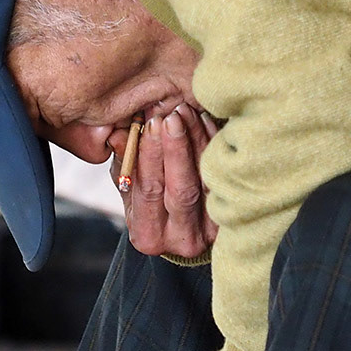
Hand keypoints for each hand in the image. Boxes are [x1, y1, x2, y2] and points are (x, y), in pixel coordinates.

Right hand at [110, 104, 218, 257]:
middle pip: (181, 190)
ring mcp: (210, 230)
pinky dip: (214, 147)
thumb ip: (124, 164)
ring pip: (207, 181)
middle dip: (177, 148)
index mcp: (147, 235)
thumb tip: (119, 135)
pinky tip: (205, 123)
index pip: (148, 191)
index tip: (152, 123)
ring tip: (187, 112)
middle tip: (173, 116)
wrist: (183, 233)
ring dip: (197, 141)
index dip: (150, 156)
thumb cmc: (150, 206)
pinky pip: (224, 178)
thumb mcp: (129, 190)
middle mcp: (180, 238)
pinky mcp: (231, 217)